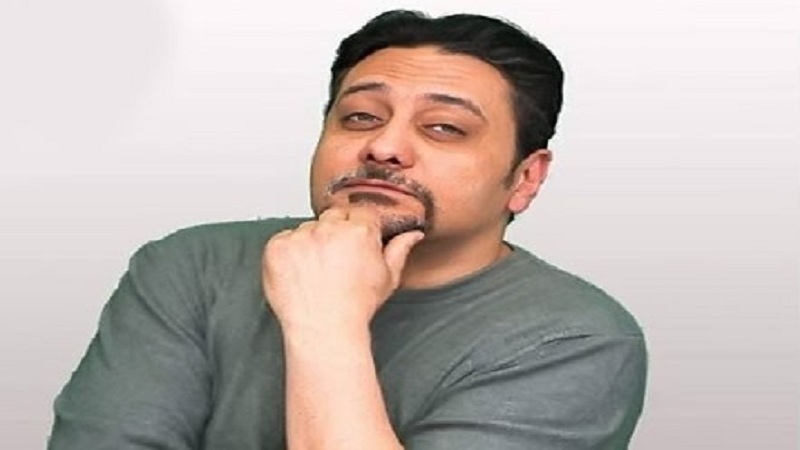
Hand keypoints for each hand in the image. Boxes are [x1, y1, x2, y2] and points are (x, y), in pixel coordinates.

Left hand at [262, 207, 423, 332]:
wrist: (323, 329)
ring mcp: (301, 236)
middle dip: (335, 232)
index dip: (358, 228)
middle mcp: (330, 228)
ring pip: (307, 228)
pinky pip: (283, 239)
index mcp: (360, 231)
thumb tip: (412, 234)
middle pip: (333, 216)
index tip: (354, 244)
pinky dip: (289, 253)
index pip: (360, 213)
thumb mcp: (387, 279)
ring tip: (316, 271)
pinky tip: (299, 273)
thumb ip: (399, 250)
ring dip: (311, 242)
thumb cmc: (355, 307)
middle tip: (335, 259)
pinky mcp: (277, 247)